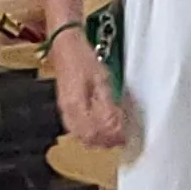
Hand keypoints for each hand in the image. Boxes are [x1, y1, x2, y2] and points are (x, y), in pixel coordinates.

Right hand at [45, 31, 127, 148]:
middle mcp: (68, 113)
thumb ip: (108, 106)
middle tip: (121, 135)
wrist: (66, 48)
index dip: (111, 137)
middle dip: (106, 141)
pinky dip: (91, 133)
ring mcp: (65, 112)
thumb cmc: (85, 61)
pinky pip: (77, 130)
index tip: (125, 134)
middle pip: (87, 139)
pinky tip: (101, 126)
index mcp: (76, 106)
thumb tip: (116, 128)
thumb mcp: (102, 81)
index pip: (94, 133)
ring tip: (113, 132)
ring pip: (82, 137)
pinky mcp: (66, 110)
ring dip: (99, 139)